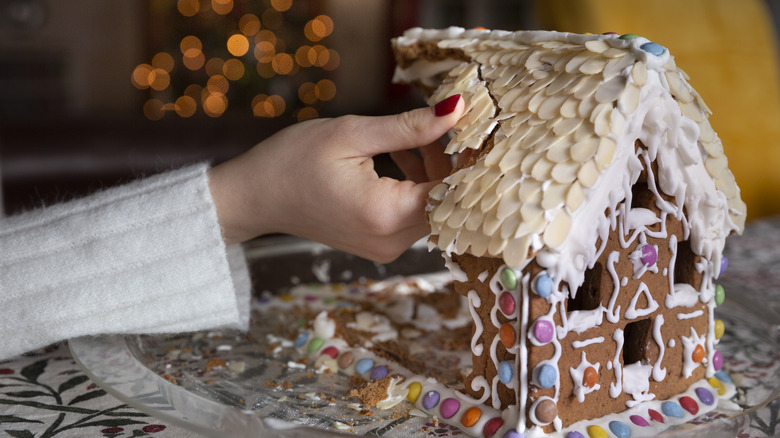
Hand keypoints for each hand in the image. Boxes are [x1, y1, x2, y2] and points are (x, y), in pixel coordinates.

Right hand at [208, 95, 463, 262]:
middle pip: (447, 204)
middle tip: (442, 127)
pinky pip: (413, 216)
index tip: (473, 129)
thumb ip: (409, 127)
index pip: (455, 192)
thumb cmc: (293, 162)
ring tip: (416, 138)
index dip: (469, 160)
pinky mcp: (378, 245)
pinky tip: (403, 158)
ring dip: (433, 175)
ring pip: (433, 210)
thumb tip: (456, 110)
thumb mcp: (352, 134)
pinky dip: (416, 188)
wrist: (255, 197)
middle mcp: (391, 241)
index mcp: (387, 214)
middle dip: (451, 165)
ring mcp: (385, 248)